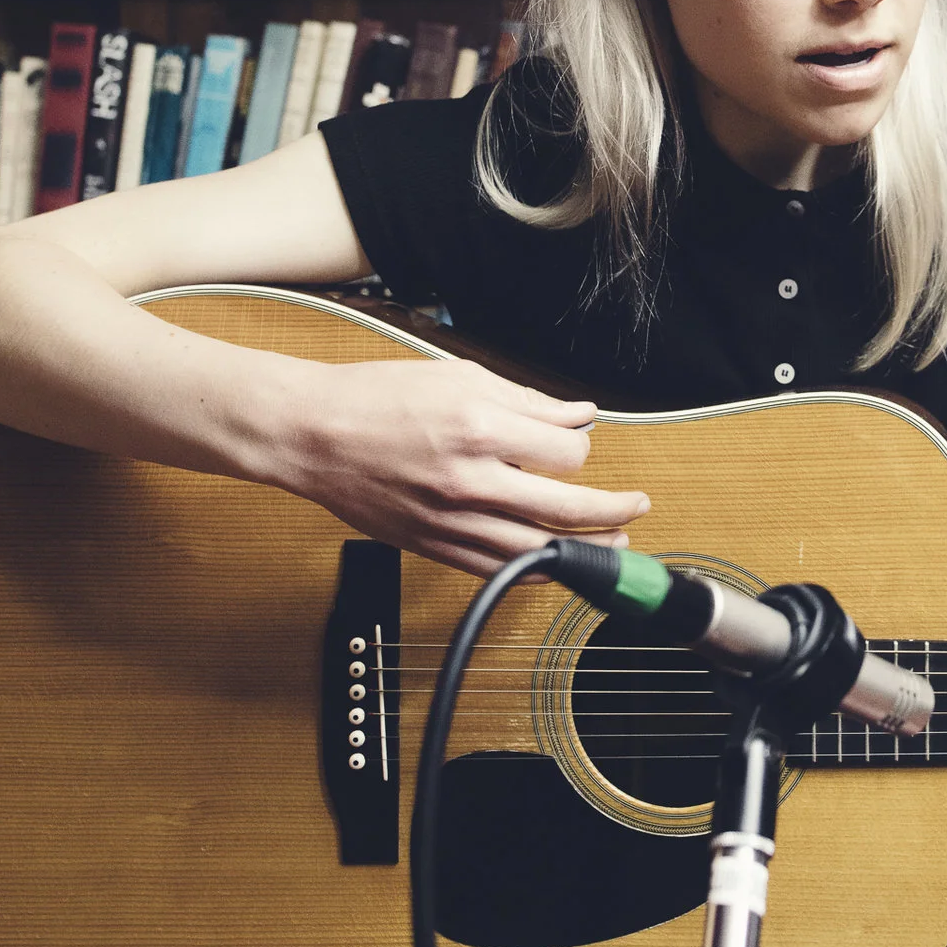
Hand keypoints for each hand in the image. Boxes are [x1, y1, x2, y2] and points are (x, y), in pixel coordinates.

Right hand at [279, 358, 648, 577]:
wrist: (310, 434)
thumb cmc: (376, 398)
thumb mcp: (458, 377)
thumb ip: (527, 400)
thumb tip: (579, 415)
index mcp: (479, 427)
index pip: (568, 452)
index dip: (581, 446)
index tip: (579, 442)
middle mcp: (470, 479)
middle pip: (568, 508)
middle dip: (615, 510)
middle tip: (637, 506)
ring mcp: (451, 519)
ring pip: (539, 550)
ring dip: (587, 551)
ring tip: (614, 544)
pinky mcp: (433, 545)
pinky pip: (497, 570)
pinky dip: (535, 570)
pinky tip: (555, 563)